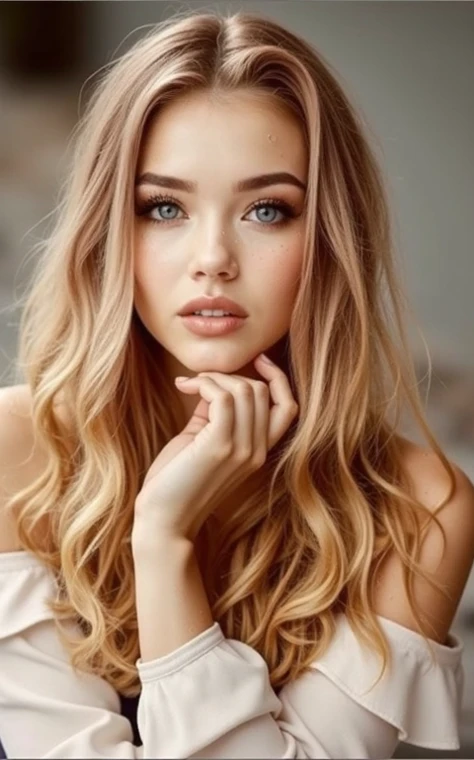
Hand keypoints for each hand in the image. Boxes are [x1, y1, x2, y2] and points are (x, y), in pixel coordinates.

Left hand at [131, 353, 298, 544]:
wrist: (163, 519)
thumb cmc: (177, 480)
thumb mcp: (204, 439)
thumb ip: (216, 412)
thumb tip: (215, 381)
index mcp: (259, 451)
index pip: (289, 406)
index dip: (278, 378)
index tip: (257, 360)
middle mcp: (258, 451)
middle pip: (263, 390)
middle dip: (230, 374)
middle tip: (200, 381)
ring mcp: (242, 449)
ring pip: (245, 389)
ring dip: (213, 377)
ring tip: (189, 384)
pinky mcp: (220, 446)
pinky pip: (223, 396)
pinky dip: (204, 383)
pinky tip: (184, 386)